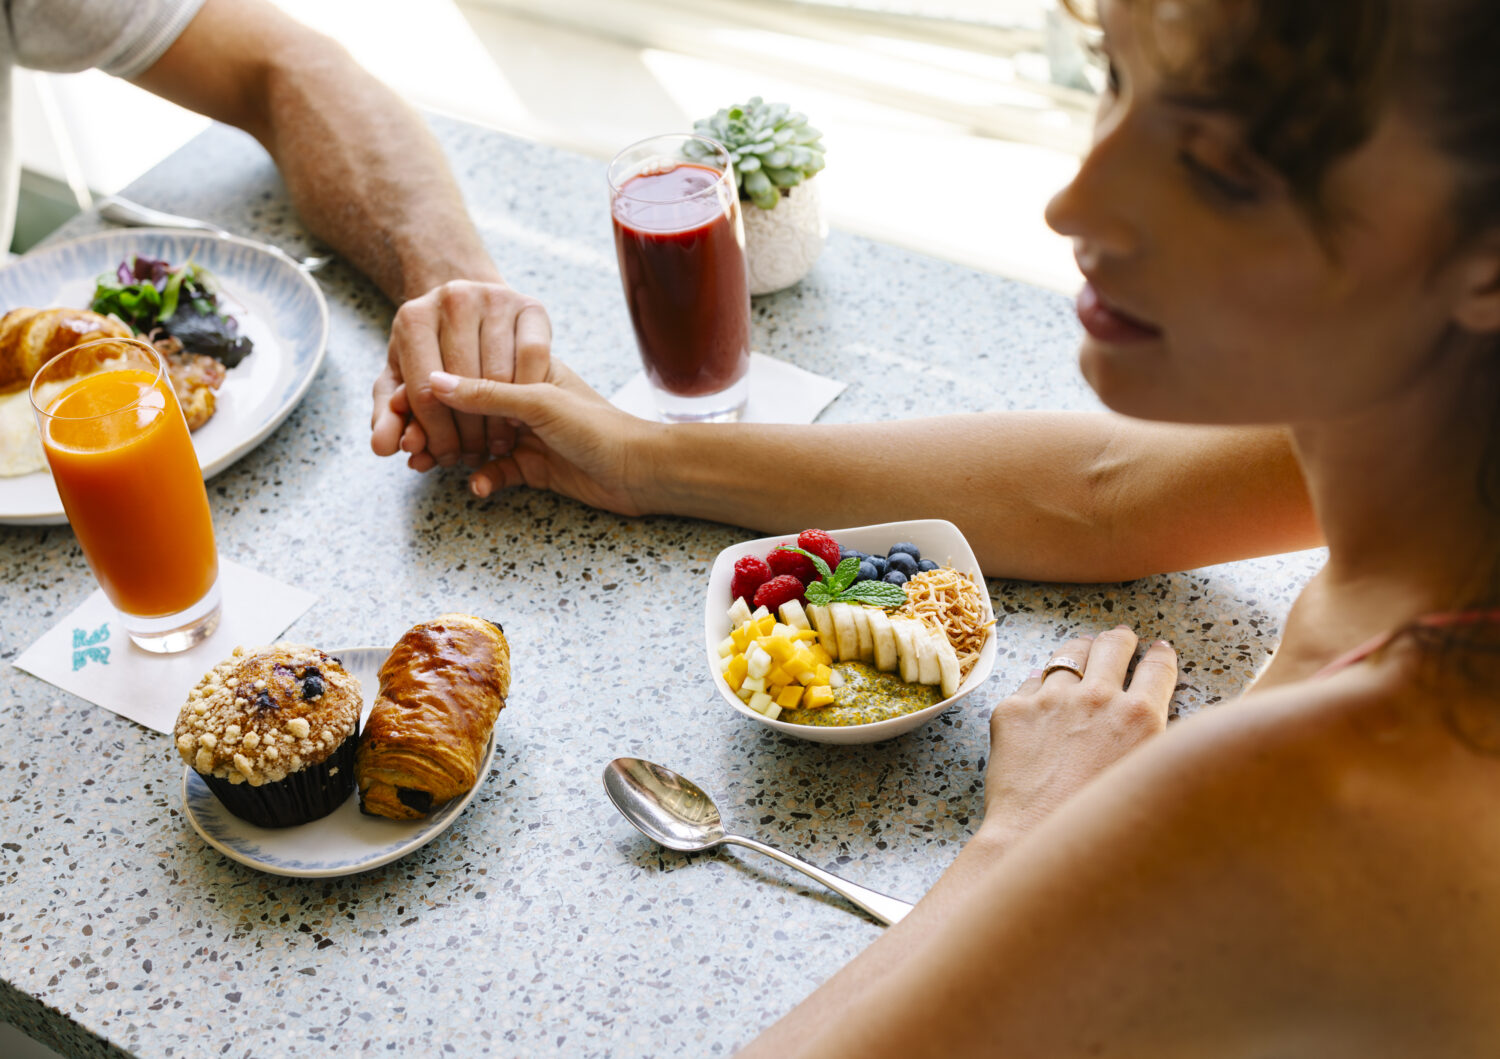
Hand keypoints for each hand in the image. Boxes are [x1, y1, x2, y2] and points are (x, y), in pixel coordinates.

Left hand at [370, 280, 550, 469]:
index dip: (436, 436)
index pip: (424, 393)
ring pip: (500, 375)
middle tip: (473, 455)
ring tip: (496, 443)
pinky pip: (534, 356)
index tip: (446, 458)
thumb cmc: (434, 351)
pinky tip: (519, 413)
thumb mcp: (404, 379)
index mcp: (413, 318)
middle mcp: (453, 300)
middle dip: (468, 433)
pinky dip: (528, 391)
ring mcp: (494, 298)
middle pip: (464, 385)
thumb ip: (390, 415)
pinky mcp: (530, 306)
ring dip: (500, 420)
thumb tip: (383, 447)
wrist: (470, 308)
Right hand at [426, 360, 657, 515]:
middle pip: (466, 410)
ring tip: (424, 463)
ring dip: (451, 452)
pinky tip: (477, 486)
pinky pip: (497, 473)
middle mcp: (523, 400)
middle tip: (407, 441)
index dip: (433, 388)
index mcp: (526, 370)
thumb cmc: (599, 426)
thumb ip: (486, 392)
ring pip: (476, 442)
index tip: (401, 402)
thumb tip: (434, 381)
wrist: (642, 471)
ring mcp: (528, 435)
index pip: (468, 373)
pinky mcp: (534, 468)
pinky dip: (484, 479)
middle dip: (434, 425)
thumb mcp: (538, 401)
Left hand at [983, 627, 1175, 844]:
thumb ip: (1152, 741)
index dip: (1161, 656)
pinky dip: (1039, 687)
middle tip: (1121, 638)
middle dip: (1120, 639)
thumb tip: (1149, 714)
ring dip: (1079, 650)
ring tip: (1081, 649)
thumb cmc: (1098, 827)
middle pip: (1113, 647)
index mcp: (1141, 717)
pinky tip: (1040, 691)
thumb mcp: (1146, 780)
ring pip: (1068, 655)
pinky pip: (1029, 684)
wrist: (1036, 841)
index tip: (1159, 650)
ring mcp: (1052, 699)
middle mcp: (1099, 698)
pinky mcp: (1013, 709)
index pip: (1158, 668)